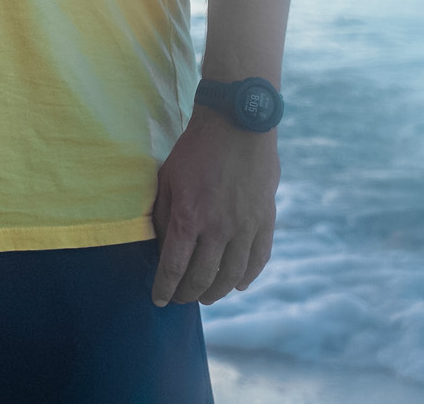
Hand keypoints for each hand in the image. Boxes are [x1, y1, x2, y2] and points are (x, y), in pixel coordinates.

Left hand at [150, 106, 278, 306]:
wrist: (237, 124)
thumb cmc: (196, 149)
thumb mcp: (168, 178)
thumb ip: (165, 215)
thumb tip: (163, 246)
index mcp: (190, 217)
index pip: (174, 267)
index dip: (165, 288)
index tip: (159, 300)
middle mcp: (219, 228)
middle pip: (202, 277)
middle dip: (188, 294)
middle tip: (180, 299)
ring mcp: (245, 227)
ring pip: (232, 275)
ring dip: (217, 292)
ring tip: (206, 297)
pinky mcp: (265, 220)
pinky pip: (259, 259)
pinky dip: (248, 277)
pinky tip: (237, 284)